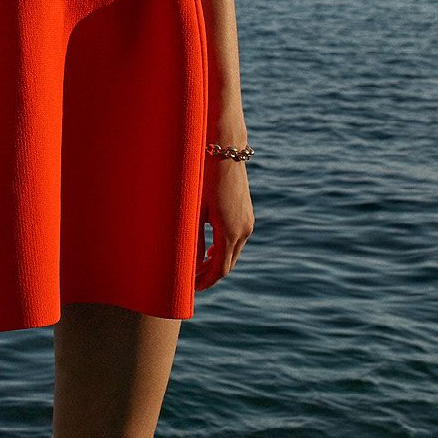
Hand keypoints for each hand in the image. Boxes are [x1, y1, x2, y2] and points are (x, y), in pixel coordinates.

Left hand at [195, 112, 254, 290]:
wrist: (224, 148)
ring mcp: (248, 220)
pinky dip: (224, 248)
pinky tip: (209, 248)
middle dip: (210, 275)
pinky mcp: (247, 212)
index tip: (189, 290)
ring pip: (233, 251)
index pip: (219, 269)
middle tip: (190, 283)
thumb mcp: (193, 208)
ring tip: (196, 268)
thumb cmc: (201, 174)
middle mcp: (243, 229)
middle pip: (228, 264)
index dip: (204, 282)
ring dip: (217, 262)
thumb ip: (191, 237)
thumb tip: (189, 263)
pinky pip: (237, 239)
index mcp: (229, 231)